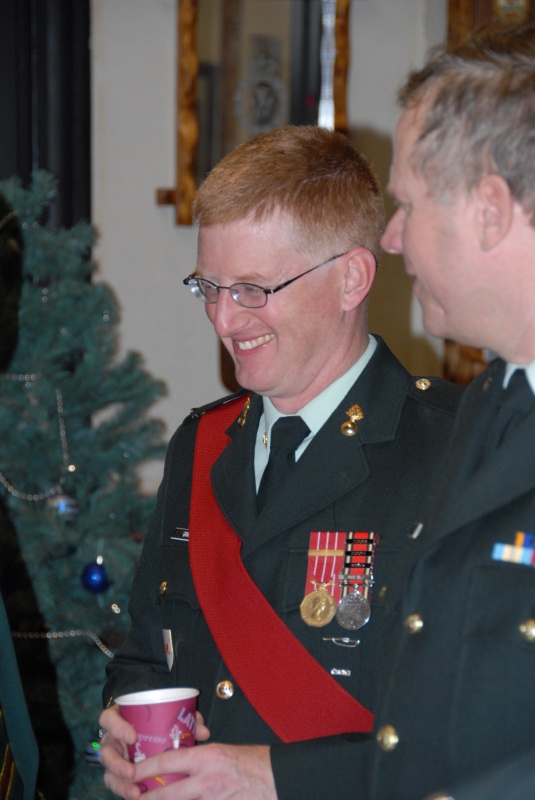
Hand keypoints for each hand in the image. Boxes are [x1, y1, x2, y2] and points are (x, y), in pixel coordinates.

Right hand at [98, 705, 210, 798]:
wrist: (150, 728)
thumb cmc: (159, 718)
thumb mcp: (169, 714)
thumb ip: (186, 718)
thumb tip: (203, 731)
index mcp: (120, 718)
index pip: (108, 719)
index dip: (117, 727)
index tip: (132, 737)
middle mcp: (113, 739)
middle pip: (105, 751)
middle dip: (116, 764)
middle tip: (131, 772)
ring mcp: (114, 758)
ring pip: (108, 773)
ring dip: (120, 784)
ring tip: (134, 793)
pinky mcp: (119, 774)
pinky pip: (117, 784)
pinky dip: (125, 791)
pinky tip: (137, 797)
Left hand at [131, 742, 276, 798]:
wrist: (278, 779)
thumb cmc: (252, 762)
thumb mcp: (222, 752)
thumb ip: (199, 760)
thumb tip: (177, 767)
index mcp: (208, 758)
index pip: (167, 761)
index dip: (144, 769)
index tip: (129, 773)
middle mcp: (208, 781)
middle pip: (167, 794)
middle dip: (146, 799)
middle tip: (133, 799)